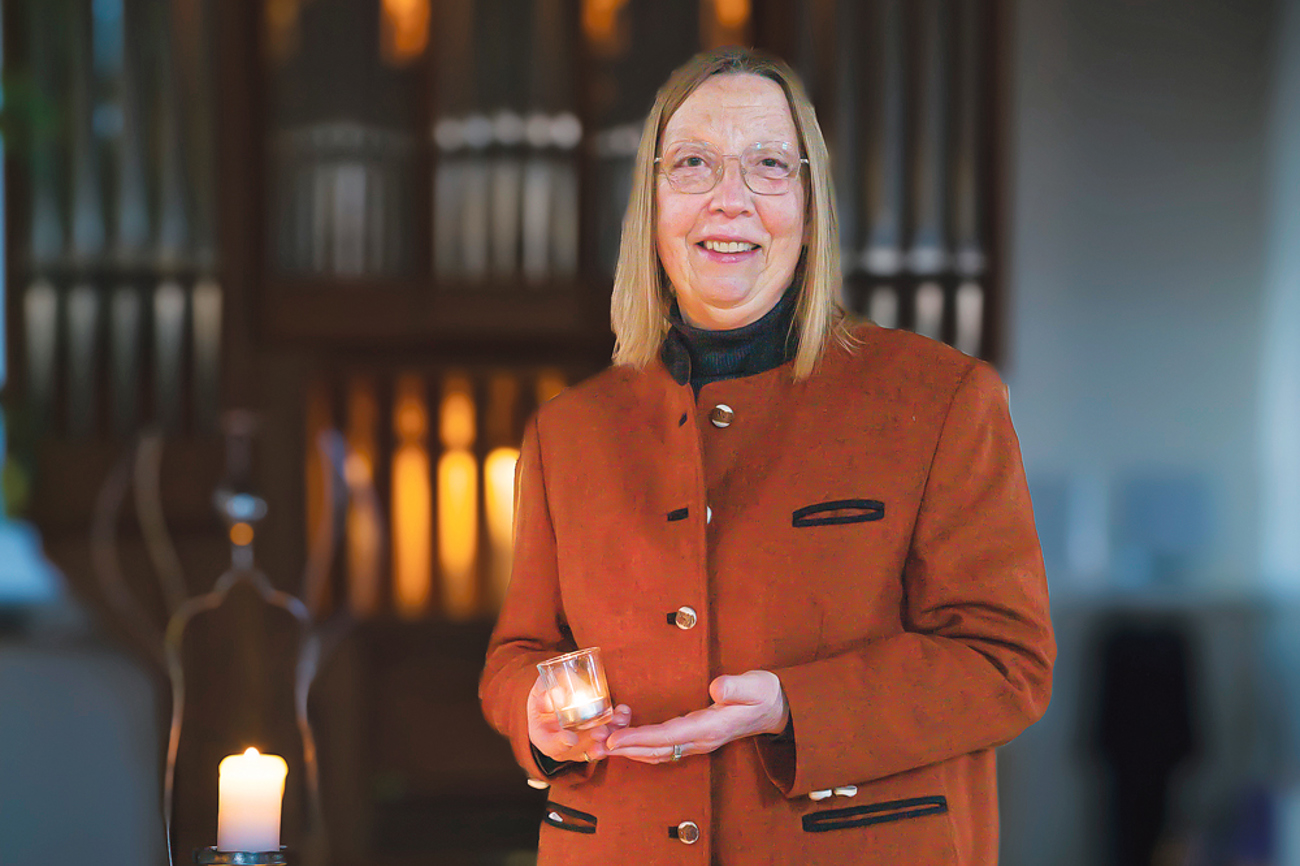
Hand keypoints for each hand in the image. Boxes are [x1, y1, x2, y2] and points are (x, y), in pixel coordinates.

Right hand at [527, 674, 630, 763]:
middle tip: (602, 731)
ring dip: (609, 734)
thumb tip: (556, 693)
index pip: (550, 745)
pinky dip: (617, 728)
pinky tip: (623, 714)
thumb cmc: (543, 698)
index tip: (570, 738)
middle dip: (591, 740)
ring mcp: (580, 745)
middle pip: (578, 749)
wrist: (551, 706)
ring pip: (596, 746)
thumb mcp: (539, 692)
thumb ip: (545, 692)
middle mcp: (563, 746)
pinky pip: (608, 738)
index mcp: (543, 737)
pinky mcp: (595, 739)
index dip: (560, 743)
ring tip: (618, 720)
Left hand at [604, 670, 788, 763]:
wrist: (776, 708)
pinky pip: (662, 747)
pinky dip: (641, 744)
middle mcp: (700, 740)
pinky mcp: (694, 738)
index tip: (613, 740)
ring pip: (657, 752)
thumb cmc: (763, 694)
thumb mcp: (755, 686)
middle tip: (595, 743)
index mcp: (710, 728)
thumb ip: (736, 688)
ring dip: (630, 748)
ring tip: (603, 740)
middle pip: (656, 750)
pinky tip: (626, 737)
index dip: (638, 739)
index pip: (668, 737)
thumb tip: (717, 688)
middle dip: (625, 748)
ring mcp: (697, 742)